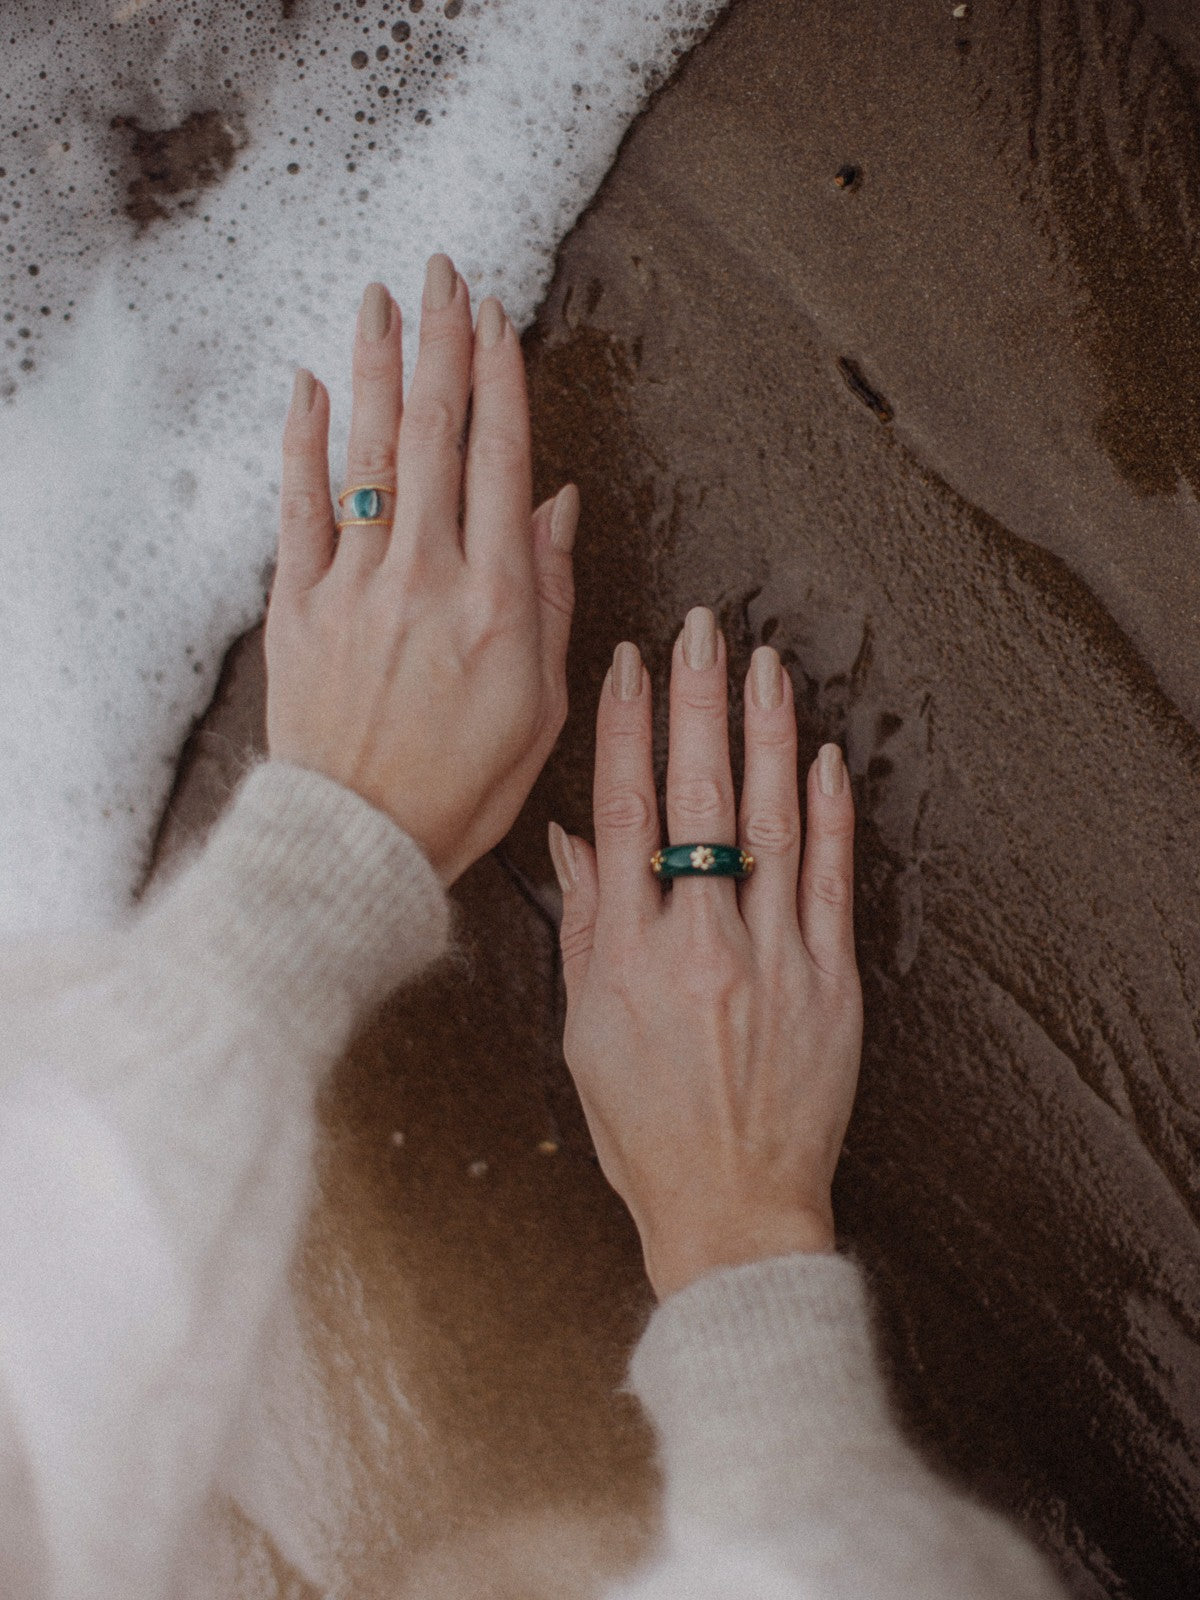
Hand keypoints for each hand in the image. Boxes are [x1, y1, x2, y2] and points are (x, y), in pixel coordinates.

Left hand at [264, 255, 577, 884]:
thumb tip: (556, 508)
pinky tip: (308, 386)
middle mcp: (428, 574)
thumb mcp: (542, 704)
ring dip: (377, 367)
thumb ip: (551, 597)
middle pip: (437, 434)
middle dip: (442, 343)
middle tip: (443, 272)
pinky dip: (303, 441)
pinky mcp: (299, 605)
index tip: (499, 319)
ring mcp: (357, 584)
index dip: (501, 380)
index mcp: (498, 599)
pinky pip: (299, 505)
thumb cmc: (462, 785)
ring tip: (381, 299)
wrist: (362, 840)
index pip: (503, 460)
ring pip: (370, 452)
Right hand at [549, 608, 862, 1300]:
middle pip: (698, 796)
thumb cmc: (645, 1127)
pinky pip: (831, 880)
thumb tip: (570, 836)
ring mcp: (774, 958)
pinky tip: (821, 756)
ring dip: (767, 734)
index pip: (624, 809)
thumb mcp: (584, 1028)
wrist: (732, 1208)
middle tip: (701, 630)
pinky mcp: (831, 982)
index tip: (629, 665)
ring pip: (773, 822)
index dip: (626, 727)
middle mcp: (700, 942)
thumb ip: (582, 923)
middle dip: (698, 702)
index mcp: (628, 952)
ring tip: (763, 664)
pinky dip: (828, 814)